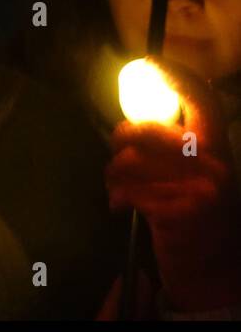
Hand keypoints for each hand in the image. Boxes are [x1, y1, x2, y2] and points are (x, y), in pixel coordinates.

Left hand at [106, 59, 240, 310]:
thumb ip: (173, 146)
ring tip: (117, 187)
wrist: (213, 269)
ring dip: (113, 174)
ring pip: (129, 161)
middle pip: (147, 130)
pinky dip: (116, 196)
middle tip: (117, 157)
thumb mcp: (194, 174)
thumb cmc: (195, 213)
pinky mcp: (180, 213)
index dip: (176, 78)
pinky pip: (129, 190)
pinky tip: (119, 205)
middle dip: (120, 141)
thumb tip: (134, 119)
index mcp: (219, 148)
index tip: (148, 62)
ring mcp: (200, 189)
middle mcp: (214, 164)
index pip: (203, 101)